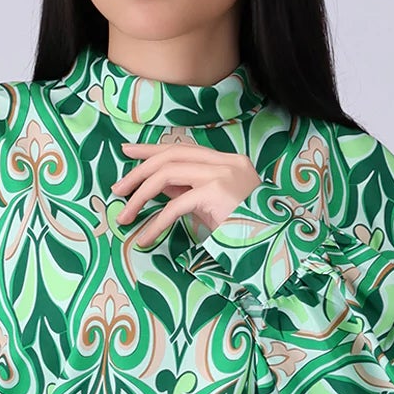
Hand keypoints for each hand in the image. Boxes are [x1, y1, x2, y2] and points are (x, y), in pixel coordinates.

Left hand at [111, 134, 262, 250]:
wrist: (275, 244)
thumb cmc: (247, 229)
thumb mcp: (214, 206)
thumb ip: (190, 191)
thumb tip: (158, 185)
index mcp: (226, 161)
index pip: (181, 148)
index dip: (152, 150)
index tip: (128, 152)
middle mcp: (225, 162)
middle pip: (170, 156)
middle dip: (139, 172)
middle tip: (117, 190)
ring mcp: (221, 175)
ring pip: (167, 174)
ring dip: (140, 196)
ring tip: (124, 217)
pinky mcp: (216, 193)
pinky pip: (175, 205)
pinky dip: (156, 222)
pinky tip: (145, 237)